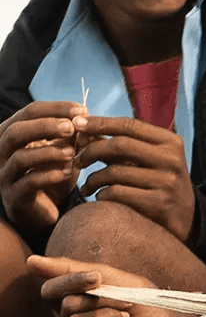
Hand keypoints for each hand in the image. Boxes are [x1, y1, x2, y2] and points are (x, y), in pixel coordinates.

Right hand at [0, 101, 84, 231]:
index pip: (28, 112)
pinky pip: (27, 183)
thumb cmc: (54, 172)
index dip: (55, 108)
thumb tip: (87, 117)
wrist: (46, 208)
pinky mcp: (14, 197)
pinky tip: (67, 173)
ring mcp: (5, 176)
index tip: (82, 109)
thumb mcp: (67, 149)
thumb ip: (75, 135)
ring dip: (49, 152)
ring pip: (19, 158)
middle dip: (45, 126)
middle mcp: (2, 153)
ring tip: (71, 153)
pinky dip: (49, 175)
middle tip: (72, 127)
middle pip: (15, 132)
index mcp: (13, 135)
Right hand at [28, 255, 179, 316]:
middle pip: (67, 305)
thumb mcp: (108, 276)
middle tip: (127, 300)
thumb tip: (30, 262)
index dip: (70, 281)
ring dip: (110, 314)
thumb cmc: (141, 298)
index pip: (50, 291)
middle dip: (102, 298)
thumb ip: (71, 269)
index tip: (97, 277)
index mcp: (71, 304)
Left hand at [74, 115, 195, 243]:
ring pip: (114, 172)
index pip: (130, 126)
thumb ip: (124, 147)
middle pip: (120, 145)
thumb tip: (85, 131)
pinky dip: (101, 195)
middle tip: (77, 161)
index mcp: (170, 142)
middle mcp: (171, 159)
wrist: (185, 218)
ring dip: (92, 179)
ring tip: (87, 186)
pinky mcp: (158, 203)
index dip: (101, 123)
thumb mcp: (151, 160)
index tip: (78, 124)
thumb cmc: (159, 183)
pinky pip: (116, 193)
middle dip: (91, 151)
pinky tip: (100, 198)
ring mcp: (166, 181)